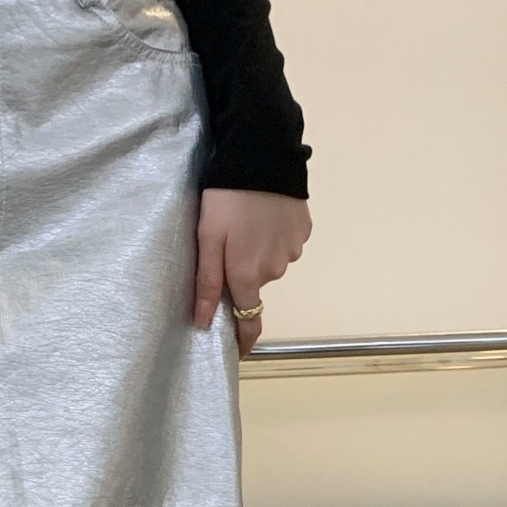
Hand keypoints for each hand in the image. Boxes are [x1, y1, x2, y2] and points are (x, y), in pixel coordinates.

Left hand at [193, 189, 311, 355]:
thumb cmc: (226, 197)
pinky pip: (285, 244)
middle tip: (226, 246)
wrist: (263, 154)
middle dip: (241, 276)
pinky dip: (273, 236)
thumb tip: (203, 324)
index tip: (237, 351)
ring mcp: (292, 250)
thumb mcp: (207, 239)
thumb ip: (206, 283)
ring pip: (270, 264)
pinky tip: (264, 215)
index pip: (248, 321)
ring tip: (246, 224)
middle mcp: (275, 270)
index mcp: (247, 275)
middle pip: (254, 286)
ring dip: (257, 254)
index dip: (243, 340)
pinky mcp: (303, 230)